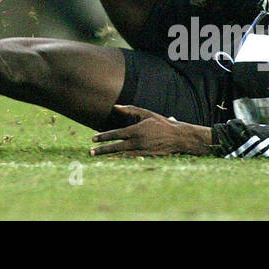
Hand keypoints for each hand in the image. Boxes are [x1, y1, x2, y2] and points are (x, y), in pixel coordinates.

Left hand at [90, 105, 209, 157]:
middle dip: (102, 150)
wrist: (178, 138)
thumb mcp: (147, 113)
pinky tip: (114, 162)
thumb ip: (131, 110)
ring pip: (121, 155)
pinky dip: (121, 161)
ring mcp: (141, 151)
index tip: (93, 139)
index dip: (103, 137)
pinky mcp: (146, 157)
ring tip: (99, 159)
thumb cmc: (162, 123)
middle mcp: (137, 142)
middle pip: (116, 147)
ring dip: (109, 157)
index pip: (115, 134)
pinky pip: (130, 160)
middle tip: (90, 152)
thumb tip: (116, 107)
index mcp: (136, 130)